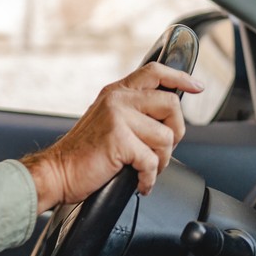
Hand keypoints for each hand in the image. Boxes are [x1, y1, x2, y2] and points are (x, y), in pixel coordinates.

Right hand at [21, 63, 197, 211]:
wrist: (58, 172)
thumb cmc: (83, 154)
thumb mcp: (108, 122)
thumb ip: (133, 113)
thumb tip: (167, 121)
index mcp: (116, 92)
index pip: (154, 72)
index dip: (179, 77)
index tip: (197, 86)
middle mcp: (117, 99)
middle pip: (170, 104)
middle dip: (175, 133)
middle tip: (161, 151)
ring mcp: (118, 117)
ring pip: (166, 137)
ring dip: (160, 161)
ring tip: (144, 170)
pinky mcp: (119, 139)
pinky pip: (152, 161)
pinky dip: (149, 179)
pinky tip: (139, 183)